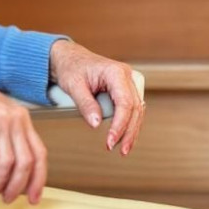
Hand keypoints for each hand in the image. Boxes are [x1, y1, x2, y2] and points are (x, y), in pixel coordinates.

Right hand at [0, 54, 47, 204]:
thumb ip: (6, 136)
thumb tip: (10, 168)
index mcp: (21, 117)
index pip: (40, 154)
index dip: (38, 180)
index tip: (33, 198)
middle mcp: (15, 117)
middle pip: (26, 163)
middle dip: (16, 187)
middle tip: (5, 198)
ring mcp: (0, 119)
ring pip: (8, 164)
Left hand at [48, 39, 144, 155]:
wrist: (70, 58)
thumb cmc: (71, 67)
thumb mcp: (73, 85)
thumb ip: (85, 104)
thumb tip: (96, 124)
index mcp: (116, 72)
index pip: (124, 103)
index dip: (120, 125)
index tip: (111, 140)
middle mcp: (127, 76)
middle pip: (135, 109)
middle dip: (128, 132)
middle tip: (120, 149)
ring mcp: (129, 82)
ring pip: (137, 111)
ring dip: (131, 131)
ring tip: (122, 148)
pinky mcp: (126, 90)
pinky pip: (132, 109)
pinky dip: (129, 124)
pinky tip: (124, 138)